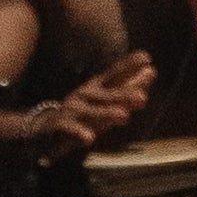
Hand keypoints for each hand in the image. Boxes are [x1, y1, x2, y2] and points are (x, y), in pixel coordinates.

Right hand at [29, 50, 153, 163]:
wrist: (45, 127)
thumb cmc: (84, 112)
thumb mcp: (107, 99)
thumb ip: (129, 87)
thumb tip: (152, 71)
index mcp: (98, 87)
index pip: (115, 74)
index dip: (129, 66)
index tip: (146, 58)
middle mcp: (85, 95)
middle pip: (106, 94)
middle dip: (123, 94)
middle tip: (142, 97)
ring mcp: (72, 109)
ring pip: (91, 111)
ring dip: (107, 113)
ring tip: (124, 117)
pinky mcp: (59, 125)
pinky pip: (69, 129)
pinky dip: (79, 132)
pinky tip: (89, 138)